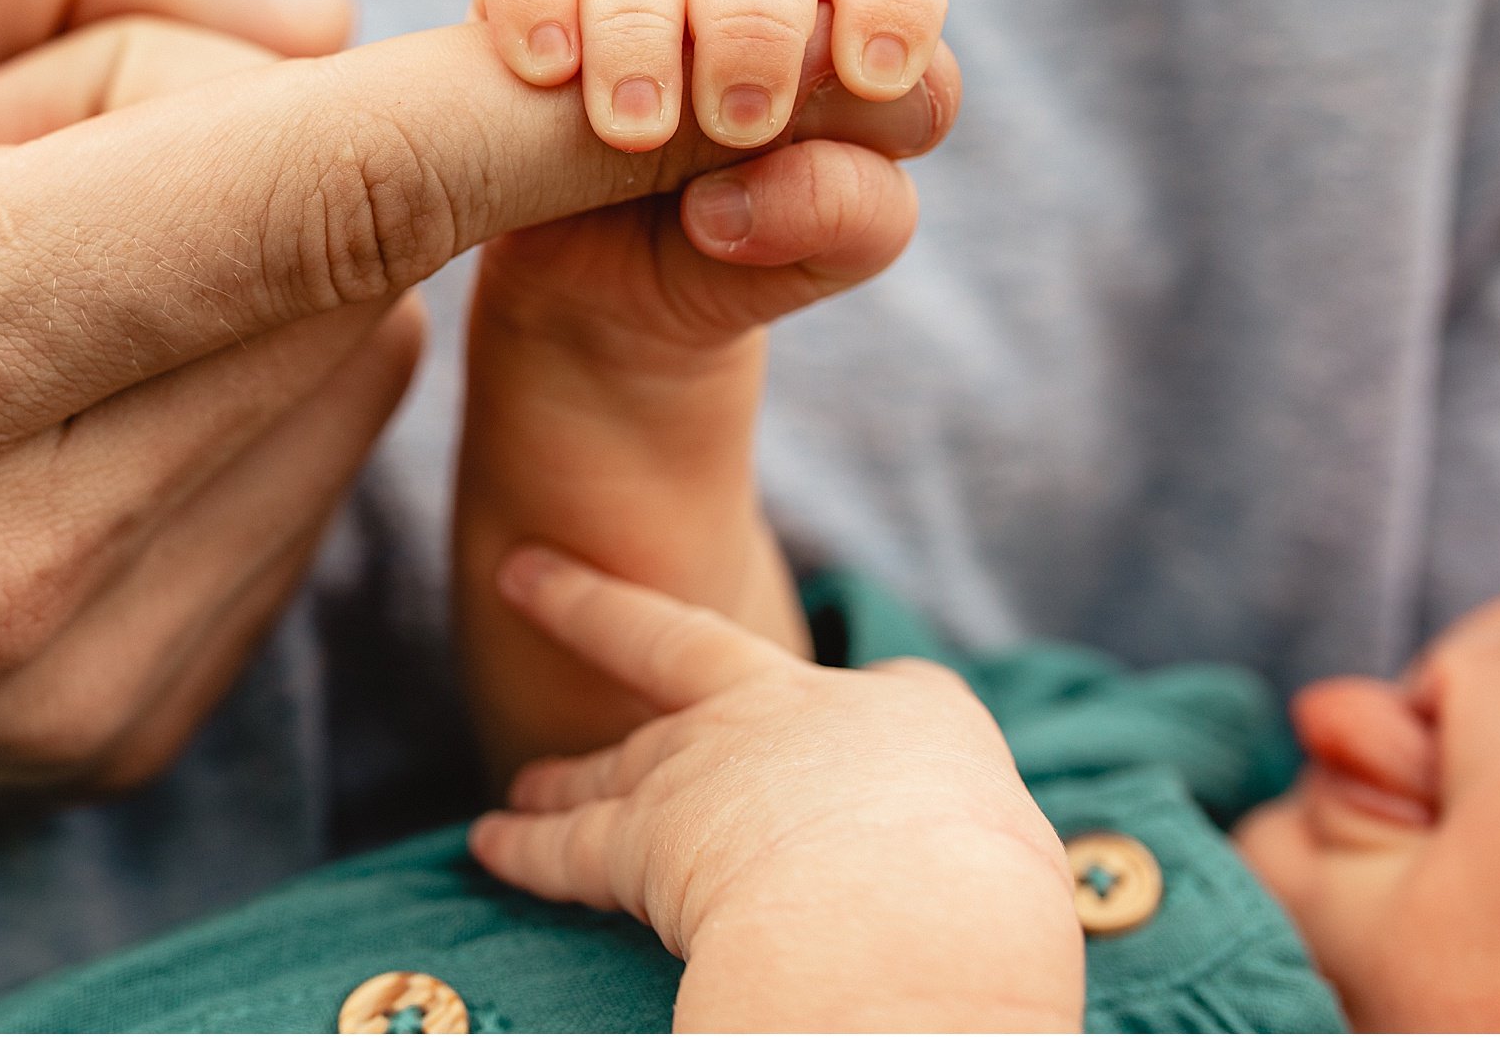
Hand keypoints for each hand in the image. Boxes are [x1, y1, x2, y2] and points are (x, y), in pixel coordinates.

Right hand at [0, 0, 933, 995]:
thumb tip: (321, 19)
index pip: (309, 194)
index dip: (541, 111)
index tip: (733, 60)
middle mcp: (2, 541)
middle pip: (338, 275)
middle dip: (264, 161)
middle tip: (50, 165)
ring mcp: (64, 669)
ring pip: (338, 388)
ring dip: (252, 293)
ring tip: (25, 302)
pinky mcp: (101, 732)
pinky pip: (289, 504)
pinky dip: (230, 410)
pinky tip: (57, 407)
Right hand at [452, 0, 957, 778]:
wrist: (565, 416)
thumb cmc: (692, 360)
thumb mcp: (765, 314)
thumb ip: (819, 235)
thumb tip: (796, 172)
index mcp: (834, 77)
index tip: (860, 83)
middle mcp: (731, 32)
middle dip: (738, 15)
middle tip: (717, 128)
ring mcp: (622, 33)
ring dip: (630, 8)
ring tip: (623, 124)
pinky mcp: (516, 54)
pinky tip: (530, 61)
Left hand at [469, 547, 1081, 1032]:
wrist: (910, 920)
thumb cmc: (988, 911)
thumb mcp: (1012, 867)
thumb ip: (970, 858)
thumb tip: (962, 910)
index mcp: (913, 716)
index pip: (885, 700)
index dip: (857, 718)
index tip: (837, 726)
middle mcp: (797, 714)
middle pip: (684, 654)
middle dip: (599, 612)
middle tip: (530, 579)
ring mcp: (711, 766)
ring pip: (621, 762)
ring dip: (567, 772)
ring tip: (524, 781)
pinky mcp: (645, 840)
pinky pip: (570, 846)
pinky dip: (524, 847)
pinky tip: (487, 845)